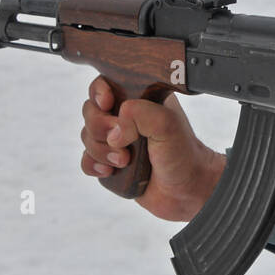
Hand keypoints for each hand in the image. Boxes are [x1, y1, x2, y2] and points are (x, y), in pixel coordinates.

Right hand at [80, 76, 224, 221]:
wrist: (187, 190)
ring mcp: (116, 141)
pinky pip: (86, 161)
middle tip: (123, 143)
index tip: (108, 105)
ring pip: (87, 138)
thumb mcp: (167, 125)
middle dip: (101, 129)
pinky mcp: (110, 163)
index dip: (99, 93)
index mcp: (139, 100)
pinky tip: (110, 171)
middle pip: (90, 112)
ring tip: (125, 161)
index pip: (105, 84)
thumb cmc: (183, 153)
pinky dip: (94, 165)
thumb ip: (141, 115)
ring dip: (101, 151)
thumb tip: (114, 132)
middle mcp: (125, 118)